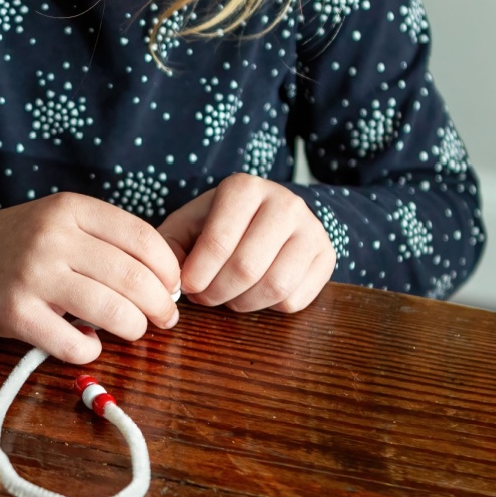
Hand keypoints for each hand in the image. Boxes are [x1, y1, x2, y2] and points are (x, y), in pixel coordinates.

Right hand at [0, 193, 180, 363]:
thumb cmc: (11, 245)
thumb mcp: (55, 220)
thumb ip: (102, 239)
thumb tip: (162, 277)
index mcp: (70, 209)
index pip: (143, 238)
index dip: (169, 269)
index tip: (172, 287)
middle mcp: (53, 238)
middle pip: (134, 278)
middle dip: (161, 305)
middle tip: (164, 318)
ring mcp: (33, 276)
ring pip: (112, 312)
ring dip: (134, 329)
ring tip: (132, 331)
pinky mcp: (16, 314)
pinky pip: (75, 344)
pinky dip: (91, 350)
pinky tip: (86, 342)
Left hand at [157, 174, 334, 312]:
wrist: (269, 218)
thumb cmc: (220, 224)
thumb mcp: (188, 225)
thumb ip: (168, 247)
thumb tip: (169, 282)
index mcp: (244, 188)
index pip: (218, 241)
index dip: (197, 274)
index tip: (186, 286)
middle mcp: (285, 202)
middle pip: (247, 268)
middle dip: (217, 293)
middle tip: (204, 297)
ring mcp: (312, 229)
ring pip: (275, 286)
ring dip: (243, 303)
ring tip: (228, 296)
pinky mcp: (326, 257)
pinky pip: (296, 299)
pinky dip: (269, 307)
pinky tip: (256, 292)